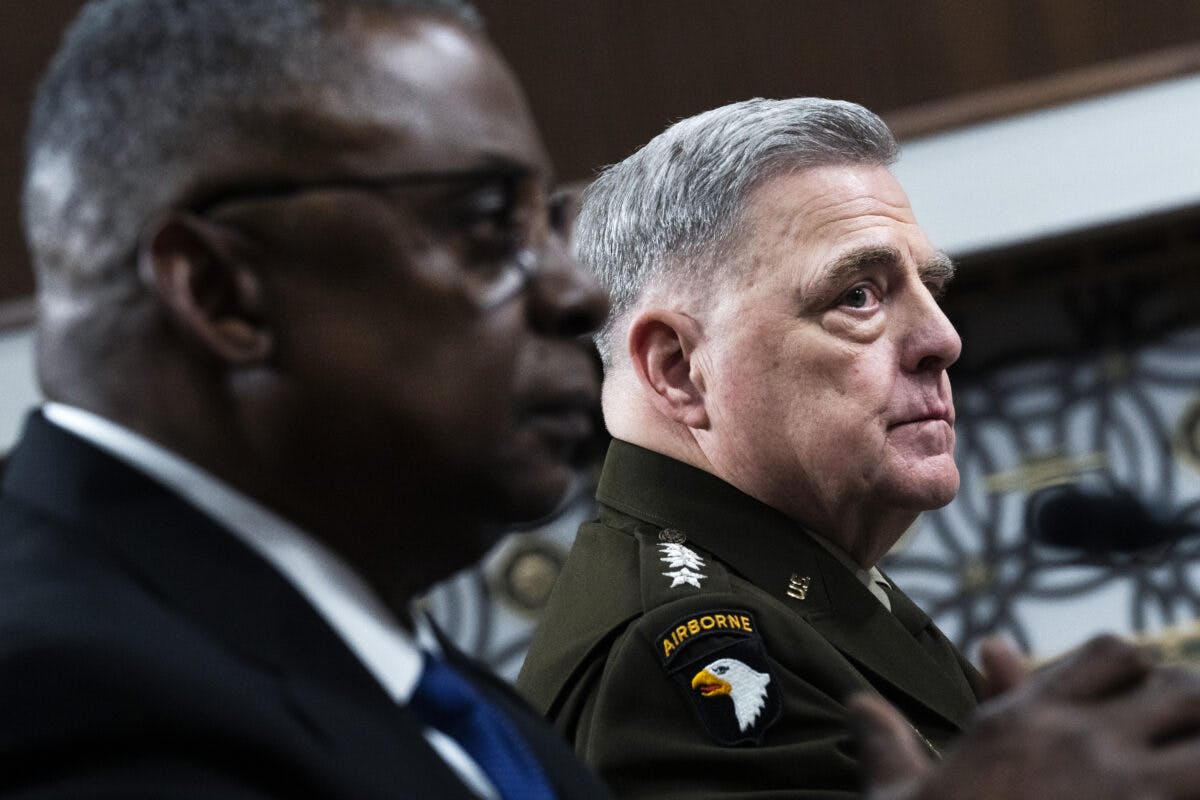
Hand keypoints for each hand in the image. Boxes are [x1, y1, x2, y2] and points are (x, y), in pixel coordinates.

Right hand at [849, 635, 1199, 799]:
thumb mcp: (899, 798)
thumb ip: (887, 743)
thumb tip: (857, 702)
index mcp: (1023, 723)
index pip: (1110, 653)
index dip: (1132, 670)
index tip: (1130, 703)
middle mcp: (1080, 742)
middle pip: (1178, 684)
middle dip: (1187, 706)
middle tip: (1177, 743)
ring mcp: (1126, 788)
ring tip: (1190, 774)